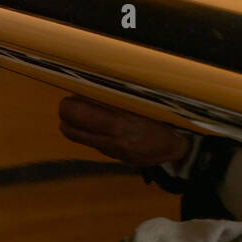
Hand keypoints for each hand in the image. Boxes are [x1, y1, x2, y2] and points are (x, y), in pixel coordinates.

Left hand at [59, 96, 192, 167]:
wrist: (175, 152)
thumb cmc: (163, 122)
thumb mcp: (145, 106)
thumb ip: (120, 99)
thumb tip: (96, 85)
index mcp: (121, 123)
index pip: (81, 114)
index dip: (69, 105)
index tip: (71, 94)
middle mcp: (111, 139)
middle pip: (71, 129)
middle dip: (66, 115)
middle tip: (69, 103)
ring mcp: (110, 150)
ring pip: (77, 137)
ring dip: (71, 124)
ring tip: (77, 112)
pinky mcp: (112, 156)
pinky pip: (90, 142)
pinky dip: (85, 132)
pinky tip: (94, 123)